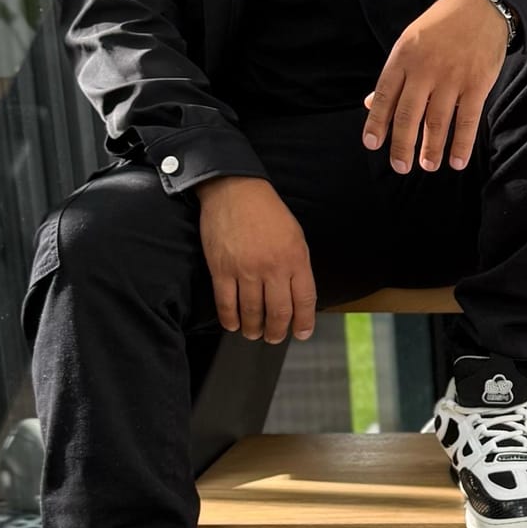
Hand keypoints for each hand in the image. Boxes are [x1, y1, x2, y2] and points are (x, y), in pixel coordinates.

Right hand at [196, 175, 314, 343]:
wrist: (236, 190)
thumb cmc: (267, 212)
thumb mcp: (295, 236)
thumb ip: (298, 266)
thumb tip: (298, 295)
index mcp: (296, 259)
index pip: (304, 301)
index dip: (303, 323)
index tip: (301, 333)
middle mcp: (273, 268)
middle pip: (278, 313)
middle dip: (277, 332)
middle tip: (274, 337)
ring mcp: (246, 270)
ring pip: (252, 313)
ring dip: (254, 330)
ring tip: (254, 334)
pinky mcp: (222, 269)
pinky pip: (226, 304)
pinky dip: (230, 319)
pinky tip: (233, 324)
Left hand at [363, 0, 509, 173]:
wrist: (481, 6)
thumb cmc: (442, 25)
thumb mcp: (409, 42)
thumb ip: (394, 74)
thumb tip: (372, 104)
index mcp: (404, 57)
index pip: (385, 96)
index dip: (377, 123)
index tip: (372, 144)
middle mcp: (425, 69)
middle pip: (408, 115)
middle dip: (402, 145)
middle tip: (399, 166)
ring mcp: (452, 77)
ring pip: (437, 122)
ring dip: (431, 149)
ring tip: (427, 166)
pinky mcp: (477, 84)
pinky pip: (467, 120)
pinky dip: (461, 144)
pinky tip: (457, 160)